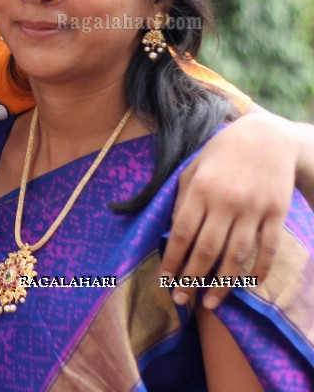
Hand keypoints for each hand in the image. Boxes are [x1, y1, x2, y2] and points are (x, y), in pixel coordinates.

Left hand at [159, 113, 294, 309]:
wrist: (267, 137)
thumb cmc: (222, 153)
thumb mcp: (194, 167)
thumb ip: (182, 198)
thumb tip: (172, 232)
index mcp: (200, 189)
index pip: (181, 233)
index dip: (172, 260)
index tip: (165, 280)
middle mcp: (226, 202)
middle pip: (207, 249)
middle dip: (192, 278)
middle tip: (181, 300)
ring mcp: (254, 209)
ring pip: (237, 254)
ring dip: (223, 283)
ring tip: (210, 303)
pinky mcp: (276, 213)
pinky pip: (268, 248)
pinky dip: (259, 270)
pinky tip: (248, 286)